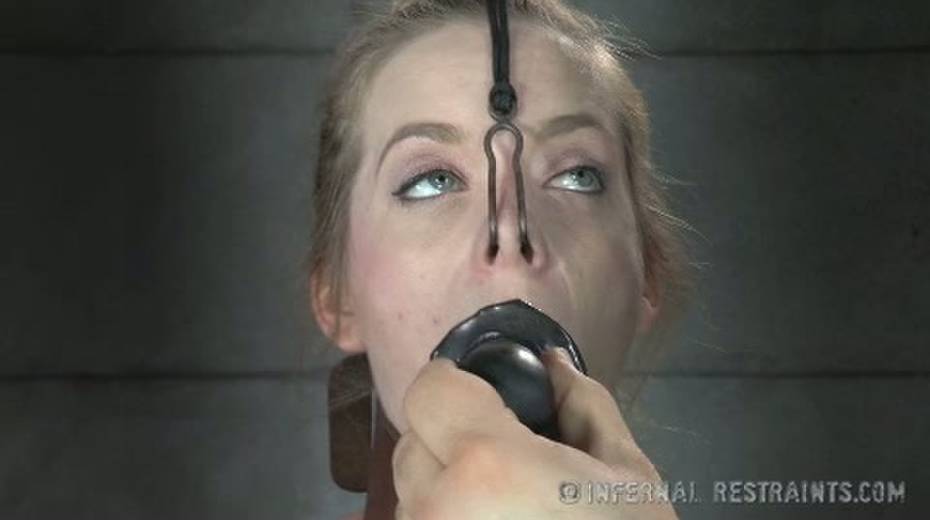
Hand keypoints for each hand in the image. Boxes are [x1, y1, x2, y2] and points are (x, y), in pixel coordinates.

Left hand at [392, 348, 678, 518]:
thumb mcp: (629, 476)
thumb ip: (583, 405)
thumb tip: (551, 365)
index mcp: (489, 464)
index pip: (427, 389)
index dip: (458, 386)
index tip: (491, 401)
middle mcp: (436, 508)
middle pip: (412, 443)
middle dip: (452, 443)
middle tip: (509, 468)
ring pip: (411, 496)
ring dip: (444, 492)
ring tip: (504, 517)